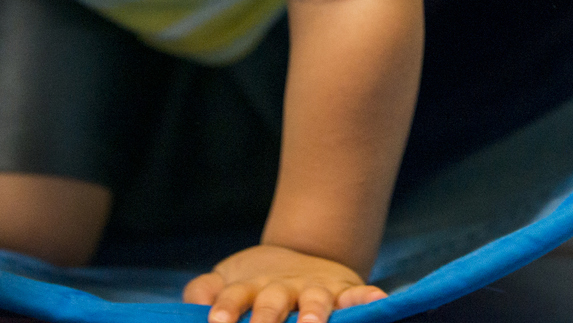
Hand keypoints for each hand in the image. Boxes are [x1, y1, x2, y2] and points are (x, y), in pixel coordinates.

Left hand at [183, 243, 384, 322]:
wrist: (299, 256)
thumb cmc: (254, 283)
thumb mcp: (227, 281)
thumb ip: (205, 291)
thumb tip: (195, 300)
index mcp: (249, 288)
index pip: (233, 297)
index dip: (225, 309)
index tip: (217, 322)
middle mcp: (281, 288)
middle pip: (273, 301)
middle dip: (267, 317)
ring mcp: (313, 289)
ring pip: (314, 300)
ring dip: (314, 312)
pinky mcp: (342, 290)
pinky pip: (357, 294)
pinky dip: (368, 298)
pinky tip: (378, 301)